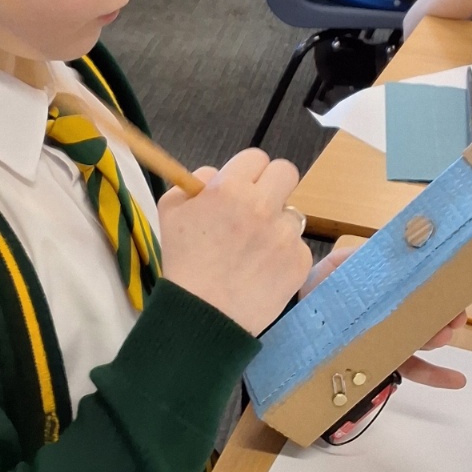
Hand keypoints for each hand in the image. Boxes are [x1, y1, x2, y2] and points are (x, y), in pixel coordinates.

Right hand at [159, 150, 311, 336]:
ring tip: (255, 250)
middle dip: (273, 186)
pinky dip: (283, 256)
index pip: (256, 157)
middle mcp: (262, 206)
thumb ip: (194, 182)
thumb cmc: (183, 261)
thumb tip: (217, 175)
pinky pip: (297, 246)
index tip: (243, 187)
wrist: (203, 314)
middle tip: (259, 207)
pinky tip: (263, 271)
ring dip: (277, 225)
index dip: (248, 172)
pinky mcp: (300, 260)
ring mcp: (285, 234)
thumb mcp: (171, 210)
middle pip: (286, 172)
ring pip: (292, 213)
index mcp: (230, 188)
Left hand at [300, 248, 468, 389]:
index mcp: (382, 286)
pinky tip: (456, 379)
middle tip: (452, 318)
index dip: (438, 285)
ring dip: (439, 338)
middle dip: (444, 313)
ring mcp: (387, 337)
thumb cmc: (311, 291)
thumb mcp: (336, 267)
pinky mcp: (381, 360)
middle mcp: (389, 311)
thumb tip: (397, 250)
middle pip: (425, 312)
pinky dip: (434, 374)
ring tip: (442, 337)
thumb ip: (363, 259)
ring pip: (422, 339)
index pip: (417, 284)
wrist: (286, 325)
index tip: (454, 286)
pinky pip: (409, 369)